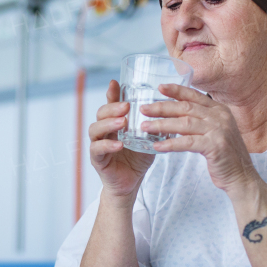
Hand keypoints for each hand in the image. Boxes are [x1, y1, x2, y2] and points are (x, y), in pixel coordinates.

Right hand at [88, 80, 154, 199]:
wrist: (130, 183)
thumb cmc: (138, 158)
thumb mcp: (147, 138)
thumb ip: (153, 125)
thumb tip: (171, 109)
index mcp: (114, 123)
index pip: (111, 105)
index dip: (111, 94)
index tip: (115, 83)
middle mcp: (103, 131)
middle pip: (101, 113)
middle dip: (112, 107)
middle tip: (126, 106)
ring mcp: (98, 144)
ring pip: (95, 129)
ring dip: (108, 124)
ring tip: (122, 122)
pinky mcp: (97, 159)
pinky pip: (97, 149)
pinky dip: (107, 146)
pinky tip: (118, 144)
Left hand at [141, 83, 257, 197]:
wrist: (241, 177)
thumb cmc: (224, 156)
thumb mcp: (215, 132)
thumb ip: (201, 121)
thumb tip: (177, 114)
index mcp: (220, 110)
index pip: (194, 96)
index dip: (176, 90)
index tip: (159, 87)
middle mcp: (220, 117)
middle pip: (186, 107)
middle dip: (162, 107)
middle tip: (144, 109)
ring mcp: (219, 131)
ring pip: (184, 123)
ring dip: (162, 125)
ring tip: (145, 126)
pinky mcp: (215, 146)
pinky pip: (187, 143)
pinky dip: (170, 144)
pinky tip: (157, 146)